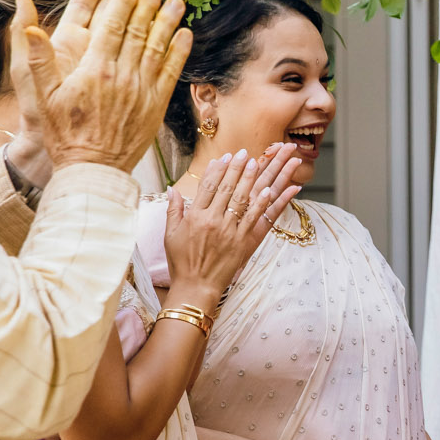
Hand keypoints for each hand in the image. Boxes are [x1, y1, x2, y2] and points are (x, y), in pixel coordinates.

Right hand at [8, 0, 191, 172]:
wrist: (92, 169)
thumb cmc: (63, 133)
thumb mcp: (42, 96)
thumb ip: (38, 58)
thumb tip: (29, 24)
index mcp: (94, 69)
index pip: (111, 25)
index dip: (122, 0)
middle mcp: (122, 76)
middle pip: (138, 30)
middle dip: (147, 3)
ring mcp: (142, 90)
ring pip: (159, 47)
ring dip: (168, 21)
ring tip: (175, 0)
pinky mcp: (157, 106)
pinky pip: (172, 72)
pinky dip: (180, 52)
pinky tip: (185, 34)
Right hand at [163, 144, 302, 306]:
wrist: (196, 287)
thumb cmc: (182, 262)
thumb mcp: (170, 234)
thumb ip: (173, 210)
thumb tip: (171, 189)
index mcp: (195, 217)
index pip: (208, 186)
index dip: (217, 170)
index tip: (224, 158)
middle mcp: (213, 220)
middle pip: (227, 188)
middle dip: (236, 168)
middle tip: (244, 153)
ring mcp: (229, 231)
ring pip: (242, 199)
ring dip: (250, 179)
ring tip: (257, 163)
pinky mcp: (243, 242)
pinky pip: (255, 219)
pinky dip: (262, 203)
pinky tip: (268, 190)